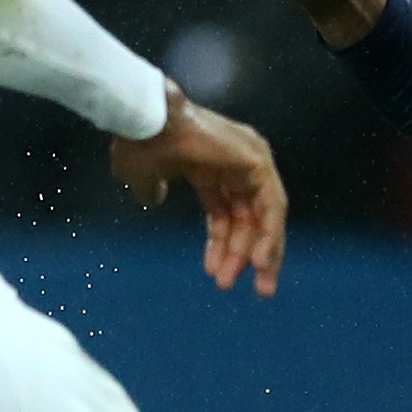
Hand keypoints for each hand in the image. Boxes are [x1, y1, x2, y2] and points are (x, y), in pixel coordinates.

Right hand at [112, 80, 285, 296]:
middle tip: (239, 287)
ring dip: (258, 252)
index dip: (222, 244)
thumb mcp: (144, 178)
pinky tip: (259, 262)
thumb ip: (152, 191)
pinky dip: (270, 235)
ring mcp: (250, 159)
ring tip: (254, 285)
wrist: (143, 123)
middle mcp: (237, 162)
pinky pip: (272, 206)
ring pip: (264, 215)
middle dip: (244, 255)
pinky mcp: (257, 161)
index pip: (226, 211)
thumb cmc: (138, 144)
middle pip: (248, 217)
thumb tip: (154, 199)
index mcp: (211, 165)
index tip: (216, 275)